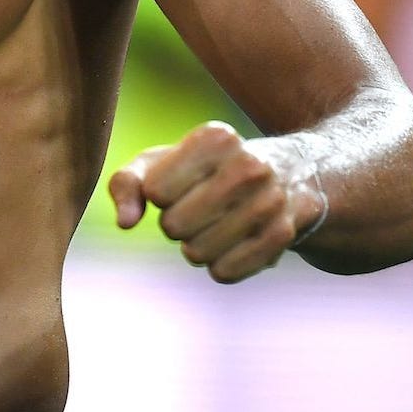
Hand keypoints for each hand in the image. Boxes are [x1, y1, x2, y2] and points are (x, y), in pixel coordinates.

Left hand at [109, 121, 326, 283]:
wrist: (288, 175)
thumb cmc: (206, 169)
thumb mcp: (163, 162)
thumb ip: (128, 183)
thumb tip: (124, 222)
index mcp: (215, 138)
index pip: (155, 191)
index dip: (158, 195)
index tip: (180, 184)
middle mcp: (248, 166)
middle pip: (174, 226)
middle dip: (175, 224)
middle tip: (196, 209)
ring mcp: (270, 202)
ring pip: (197, 254)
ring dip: (195, 247)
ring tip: (215, 225)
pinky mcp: (282, 237)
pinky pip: (224, 273)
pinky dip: (218, 265)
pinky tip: (233, 243)